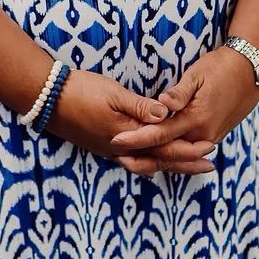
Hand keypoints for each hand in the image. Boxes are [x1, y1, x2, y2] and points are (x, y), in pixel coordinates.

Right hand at [42, 67, 217, 175]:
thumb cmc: (81, 91)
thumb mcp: (113, 93)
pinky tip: (153, 159)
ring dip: (169, 164)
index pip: (164, 147)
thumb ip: (140, 106)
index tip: (210, 149)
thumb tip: (166, 114)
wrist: (47, 99)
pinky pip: (134, 160)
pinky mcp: (103, 146)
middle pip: (159, 161)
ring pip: (147, 163)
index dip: (188, 149)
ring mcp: (111, 151)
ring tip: (187, 166)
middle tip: (209, 167)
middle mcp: (121, 150)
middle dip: (185, 163)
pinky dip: (150, 162)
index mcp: (126, 137)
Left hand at [108, 46, 258, 175]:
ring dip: (155, 159)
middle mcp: (203, 134)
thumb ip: (179, 93)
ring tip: (131, 162)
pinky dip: (172, 156)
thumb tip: (161, 104)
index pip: (160, 133)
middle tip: (117, 156)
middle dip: (142, 155)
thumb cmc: (220, 68)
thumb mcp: (197, 75)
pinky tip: (158, 157)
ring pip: (178, 155)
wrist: (250, 72)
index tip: (116, 138)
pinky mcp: (213, 136)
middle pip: (167, 152)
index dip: (137, 137)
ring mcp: (210, 137)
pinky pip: (188, 151)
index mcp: (196, 119)